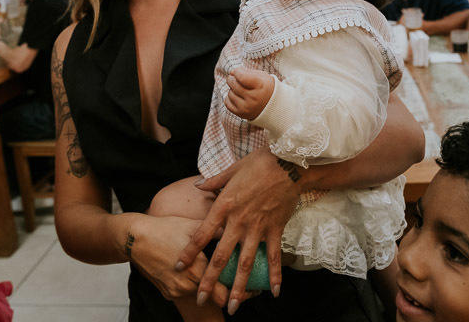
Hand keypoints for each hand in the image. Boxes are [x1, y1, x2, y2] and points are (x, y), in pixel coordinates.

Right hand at [129, 214, 236, 303]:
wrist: (135, 239)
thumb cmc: (165, 229)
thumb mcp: (194, 227)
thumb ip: (218, 231)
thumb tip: (235, 230)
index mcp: (197, 271)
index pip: (223, 295)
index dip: (236, 293)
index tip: (245, 288)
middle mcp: (186, 286)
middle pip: (213, 298)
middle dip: (223, 291)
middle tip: (230, 280)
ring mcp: (175, 291)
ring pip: (199, 295)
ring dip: (206, 287)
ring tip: (210, 272)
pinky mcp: (167, 293)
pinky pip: (186, 293)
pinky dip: (192, 286)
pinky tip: (192, 271)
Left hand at [176, 148, 301, 309]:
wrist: (288, 162)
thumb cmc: (259, 163)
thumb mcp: (232, 169)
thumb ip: (214, 181)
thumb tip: (199, 186)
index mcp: (224, 206)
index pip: (202, 235)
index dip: (189, 253)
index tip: (179, 267)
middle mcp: (238, 222)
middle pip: (221, 257)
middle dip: (210, 281)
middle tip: (202, 299)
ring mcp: (258, 228)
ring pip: (246, 263)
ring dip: (239, 287)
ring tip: (234, 306)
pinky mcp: (275, 229)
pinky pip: (274, 257)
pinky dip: (274, 275)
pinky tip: (273, 292)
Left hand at [225, 68, 273, 119]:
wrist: (273, 106)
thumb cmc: (265, 88)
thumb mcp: (261, 76)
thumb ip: (246, 72)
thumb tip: (231, 72)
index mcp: (260, 86)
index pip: (241, 76)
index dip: (237, 72)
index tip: (238, 71)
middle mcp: (254, 98)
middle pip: (234, 84)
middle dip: (232, 79)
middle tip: (236, 79)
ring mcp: (247, 107)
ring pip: (230, 93)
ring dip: (232, 89)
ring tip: (240, 90)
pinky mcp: (241, 114)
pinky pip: (227, 103)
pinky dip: (230, 98)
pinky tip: (237, 97)